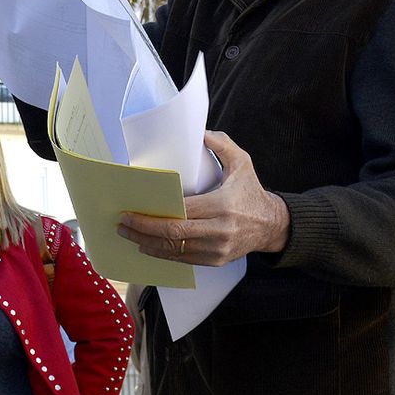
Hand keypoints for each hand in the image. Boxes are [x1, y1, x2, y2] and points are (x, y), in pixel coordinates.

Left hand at [116, 131, 288, 264]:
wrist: (272, 226)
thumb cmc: (252, 191)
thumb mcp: (242, 163)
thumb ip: (222, 145)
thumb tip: (201, 133)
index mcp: (223, 205)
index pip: (182, 211)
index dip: (154, 213)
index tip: (132, 208)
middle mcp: (220, 230)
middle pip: (173, 233)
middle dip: (143, 229)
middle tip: (122, 222)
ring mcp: (218, 249)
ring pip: (175, 250)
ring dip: (147, 243)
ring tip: (128, 234)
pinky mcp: (216, 261)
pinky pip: (184, 260)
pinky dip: (163, 253)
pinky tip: (147, 245)